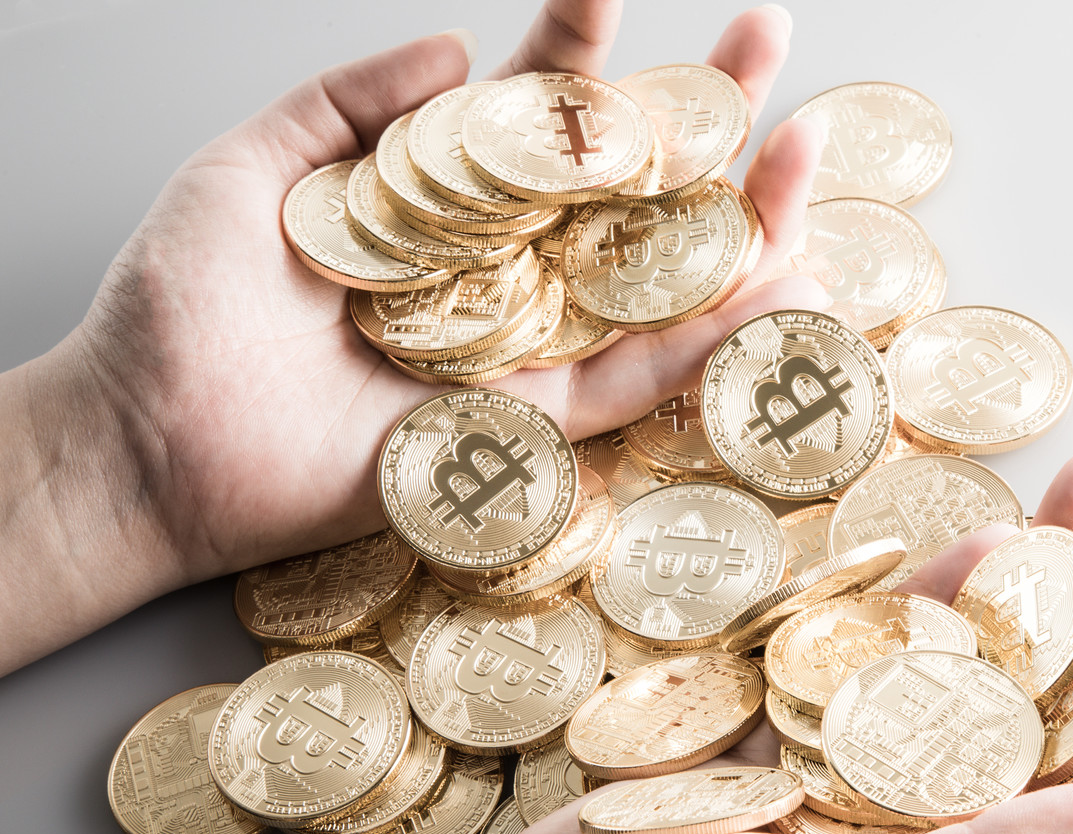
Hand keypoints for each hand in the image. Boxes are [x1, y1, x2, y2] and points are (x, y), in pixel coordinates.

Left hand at [0, 1, 820, 673]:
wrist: (152, 439)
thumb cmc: (183, 305)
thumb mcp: (255, 166)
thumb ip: (348, 100)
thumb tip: (456, 47)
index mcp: (447, 204)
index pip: (541, 113)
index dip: (591, 47)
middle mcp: (502, 272)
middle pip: (628, 189)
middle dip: (705, 114)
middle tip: (767, 38)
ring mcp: (522, 350)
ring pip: (657, 286)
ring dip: (741, 221)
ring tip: (806, 155)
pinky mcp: (526, 430)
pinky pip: (632, 384)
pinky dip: (707, 343)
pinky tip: (777, 288)